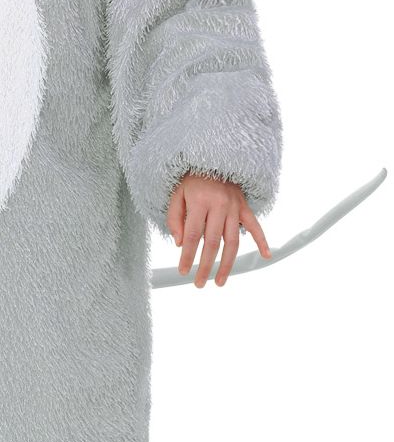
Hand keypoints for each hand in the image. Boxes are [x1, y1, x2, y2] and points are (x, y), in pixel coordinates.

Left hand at [166, 171, 271, 286]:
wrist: (213, 158)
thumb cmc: (192, 180)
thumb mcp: (177, 195)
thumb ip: (175, 218)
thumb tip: (180, 244)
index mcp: (200, 202)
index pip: (193, 235)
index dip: (188, 256)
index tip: (183, 271)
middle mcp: (219, 206)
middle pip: (213, 242)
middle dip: (205, 266)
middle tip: (199, 283)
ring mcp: (234, 207)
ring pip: (233, 241)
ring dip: (227, 264)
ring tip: (220, 281)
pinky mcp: (245, 207)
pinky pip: (256, 226)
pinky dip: (262, 240)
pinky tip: (266, 255)